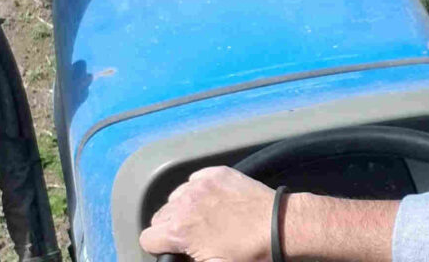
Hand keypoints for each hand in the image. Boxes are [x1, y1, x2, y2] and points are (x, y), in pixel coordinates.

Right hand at [139, 166, 274, 261]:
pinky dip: (200, 191)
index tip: (175, 249)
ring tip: (207, 219)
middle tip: (194, 236)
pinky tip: (216, 203)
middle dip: (171, 228)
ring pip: (175, 197)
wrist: (281, 226)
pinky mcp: (216, 173)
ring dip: (185, 208)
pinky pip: (194, 180)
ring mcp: (200, 184)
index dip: (160, 247)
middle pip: (159, 216)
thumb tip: (178, 256)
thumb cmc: (251, 252)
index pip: (147, 238)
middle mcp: (185, 202)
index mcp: (179, 230)